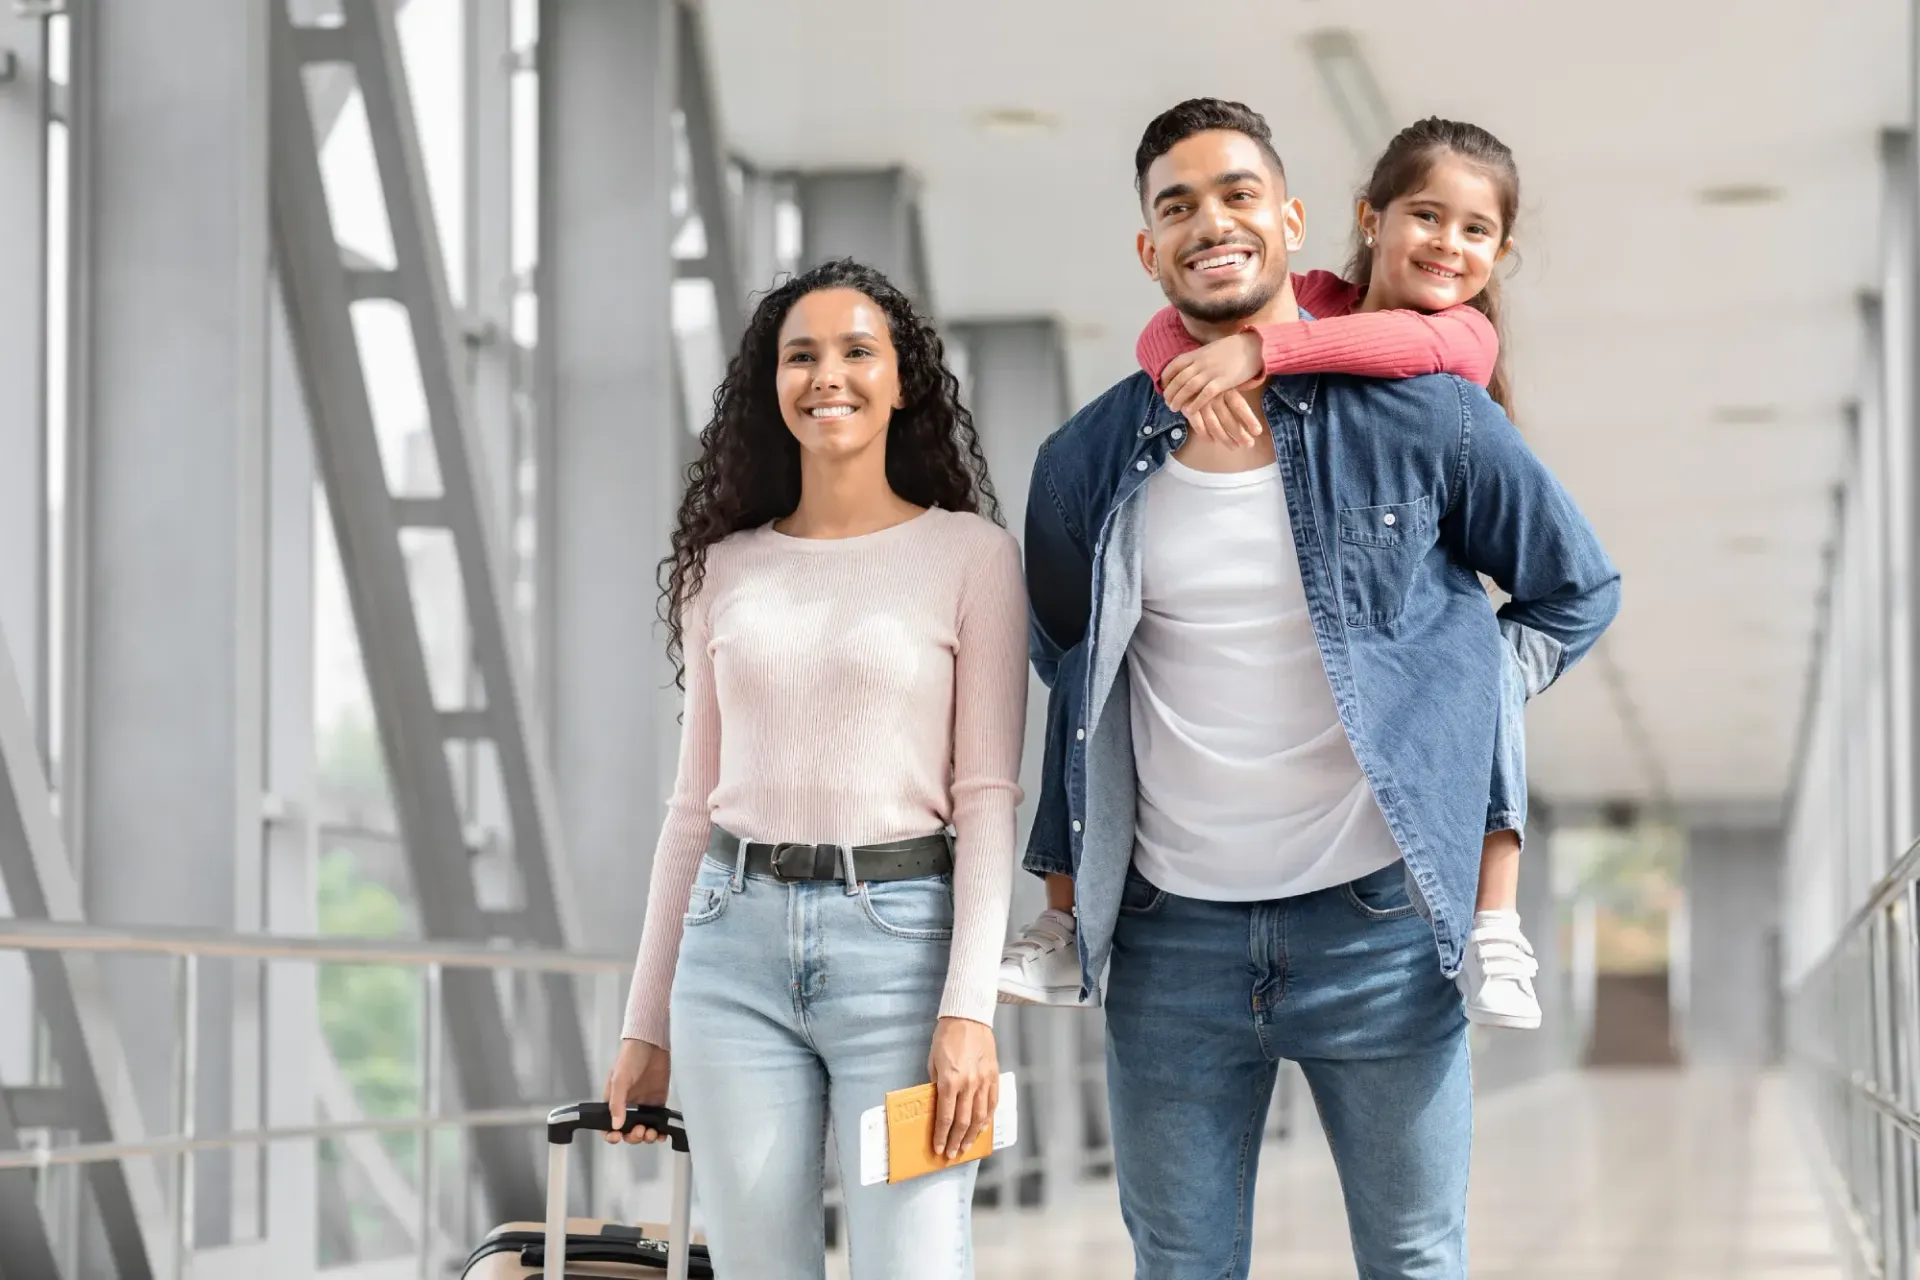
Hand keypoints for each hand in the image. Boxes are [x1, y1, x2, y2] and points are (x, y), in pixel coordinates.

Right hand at [602, 1038, 671, 1144]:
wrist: (652, 1043)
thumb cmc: (631, 1057)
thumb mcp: (620, 1079)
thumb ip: (617, 1102)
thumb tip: (616, 1125)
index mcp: (614, 1101)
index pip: (608, 1125)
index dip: (611, 1135)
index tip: (617, 1137)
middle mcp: (628, 1106)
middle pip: (627, 1132)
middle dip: (633, 1136)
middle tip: (639, 1130)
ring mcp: (644, 1105)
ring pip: (643, 1130)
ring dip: (646, 1137)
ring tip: (651, 1133)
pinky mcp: (658, 1102)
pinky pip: (658, 1122)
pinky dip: (660, 1131)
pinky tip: (662, 1134)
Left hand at [927, 1016, 998, 1160]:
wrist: (968, 1017)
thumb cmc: (946, 1037)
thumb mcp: (933, 1062)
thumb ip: (936, 1085)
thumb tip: (938, 1106)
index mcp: (950, 1080)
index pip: (945, 1116)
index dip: (942, 1135)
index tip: (939, 1148)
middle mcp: (968, 1084)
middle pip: (963, 1121)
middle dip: (956, 1140)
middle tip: (952, 1154)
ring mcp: (984, 1080)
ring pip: (980, 1116)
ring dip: (972, 1135)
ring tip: (966, 1147)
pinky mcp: (994, 1076)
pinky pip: (992, 1102)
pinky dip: (988, 1118)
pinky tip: (982, 1128)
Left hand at [1162, 332, 1265, 447]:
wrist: (1253, 347)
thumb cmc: (1231, 350)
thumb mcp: (1210, 350)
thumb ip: (1198, 358)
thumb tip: (1187, 368)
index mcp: (1197, 353)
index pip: (1174, 365)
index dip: (1166, 377)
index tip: (1163, 386)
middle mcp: (1201, 362)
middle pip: (1178, 379)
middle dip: (1170, 392)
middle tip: (1167, 402)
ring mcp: (1211, 372)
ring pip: (1188, 387)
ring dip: (1178, 399)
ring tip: (1174, 408)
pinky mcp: (1223, 381)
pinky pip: (1204, 395)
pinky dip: (1195, 403)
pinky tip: (1190, 411)